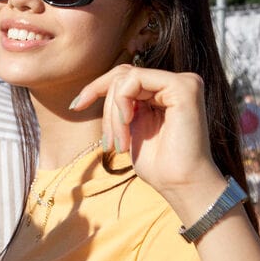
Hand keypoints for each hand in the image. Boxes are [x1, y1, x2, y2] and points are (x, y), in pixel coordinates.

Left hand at [73, 63, 227, 221]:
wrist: (179, 184)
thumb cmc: (157, 165)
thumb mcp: (130, 127)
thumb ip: (122, 104)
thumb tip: (94, 88)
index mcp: (165, 91)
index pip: (125, 77)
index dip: (96, 88)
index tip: (75, 106)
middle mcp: (177, 83)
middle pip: (122, 75)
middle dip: (105, 108)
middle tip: (107, 143)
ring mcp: (183, 82)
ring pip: (125, 79)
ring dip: (113, 114)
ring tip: (119, 144)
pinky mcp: (183, 87)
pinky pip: (134, 80)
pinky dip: (121, 103)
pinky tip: (127, 124)